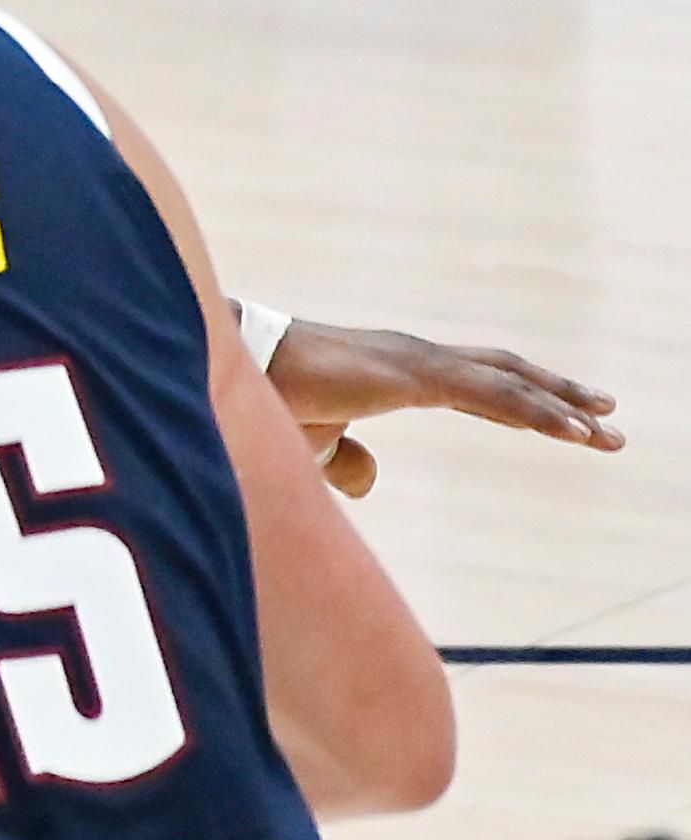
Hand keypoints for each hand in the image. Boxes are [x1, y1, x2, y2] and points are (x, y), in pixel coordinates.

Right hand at [265, 318, 621, 496]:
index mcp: (398, 373)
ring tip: (605, 430)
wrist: (233, 373)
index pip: (478, 385)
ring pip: (510, 384)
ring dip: (562, 406)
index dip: (523, 402)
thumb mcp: (313, 444)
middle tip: (607, 416)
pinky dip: (538, 411)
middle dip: (559, 397)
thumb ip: (346, 460)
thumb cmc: (265, 401)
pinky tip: (573, 429)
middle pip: (507, 375)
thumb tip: (371, 480)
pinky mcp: (415, 375)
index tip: (565, 419)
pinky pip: (493, 395)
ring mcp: (419, 362)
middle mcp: (417, 358)